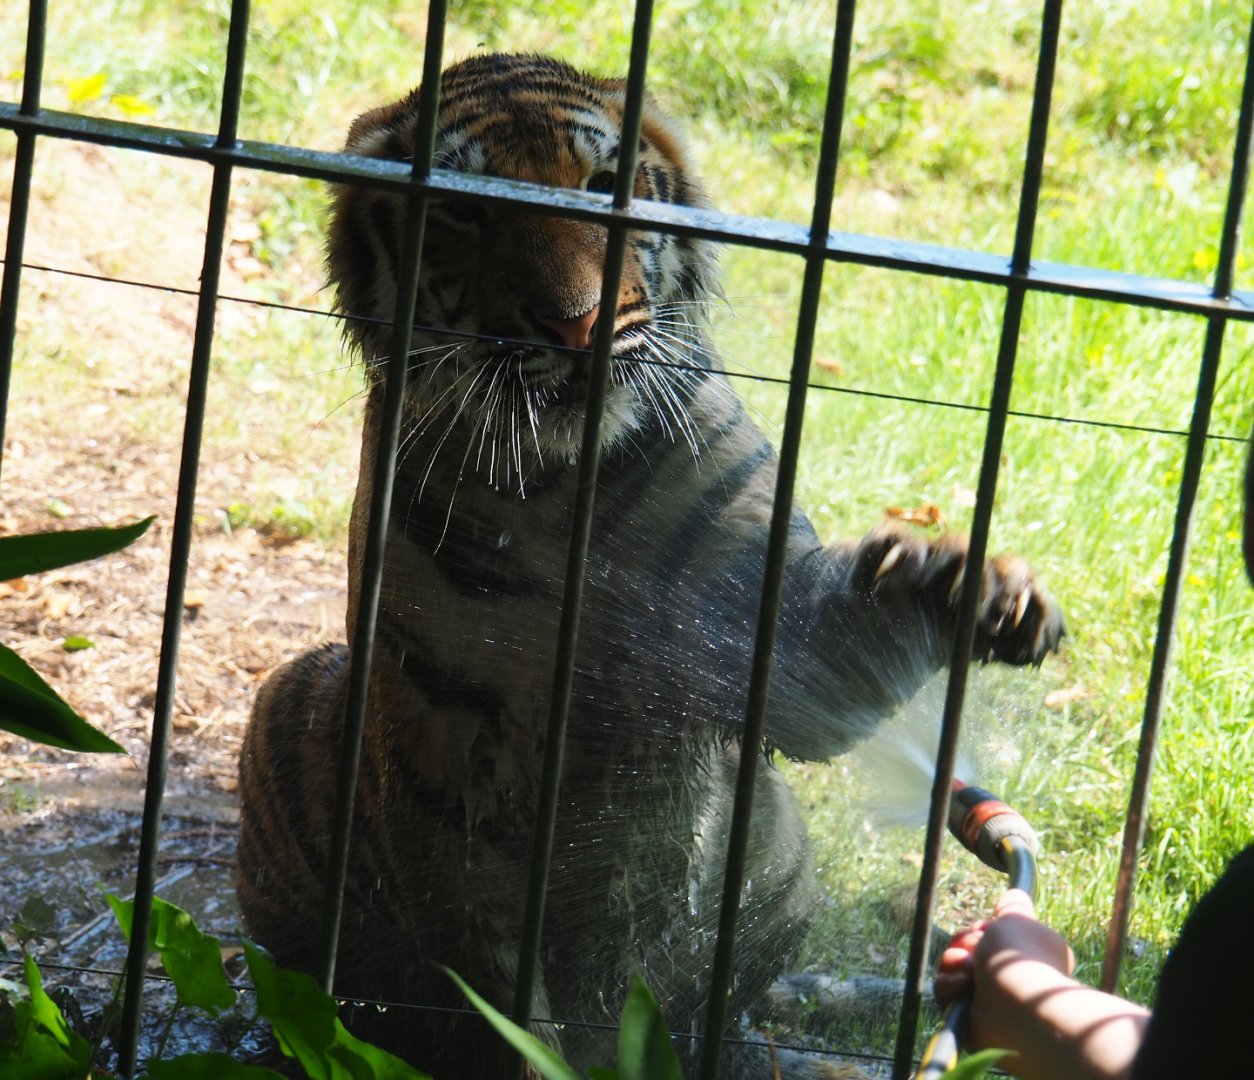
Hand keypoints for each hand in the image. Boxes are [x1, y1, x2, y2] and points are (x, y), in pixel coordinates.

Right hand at [933, 889, 1145, 1079]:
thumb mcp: (1017, 918)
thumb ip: (1013, 906)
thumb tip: (1017, 894)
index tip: (985, 927)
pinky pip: (946, 992)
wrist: (1014, 1002)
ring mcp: (989, 998)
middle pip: (968, 949)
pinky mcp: (969, 1016)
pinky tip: (962, 984)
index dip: (982, 928)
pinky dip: (950, 985)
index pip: (991, 935)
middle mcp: (1009, 976)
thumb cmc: (1019, 956)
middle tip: (973, 946)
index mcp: (1027, 954)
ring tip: (966, 968)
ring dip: (953, 962)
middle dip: (964, 943)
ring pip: (952, 969)